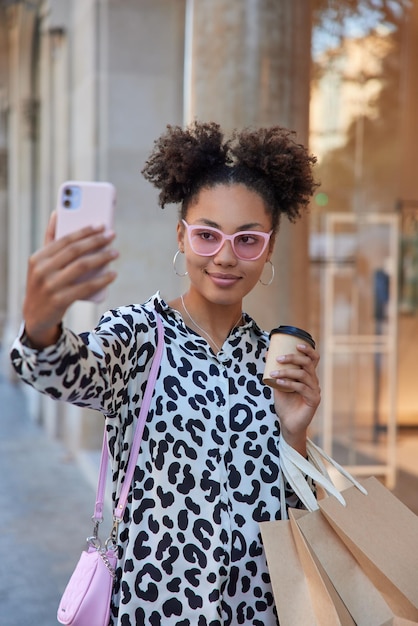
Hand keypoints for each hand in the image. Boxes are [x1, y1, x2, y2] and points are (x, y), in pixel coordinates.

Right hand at [23, 211, 117, 347]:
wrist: (35, 316)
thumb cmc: (44, 284)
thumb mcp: (41, 263)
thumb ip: (50, 239)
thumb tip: (57, 212)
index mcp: (38, 257)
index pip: (64, 239)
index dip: (84, 231)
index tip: (101, 224)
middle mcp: (42, 270)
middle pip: (74, 251)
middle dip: (96, 241)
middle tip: (112, 235)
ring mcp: (50, 286)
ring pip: (81, 267)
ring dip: (101, 258)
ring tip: (115, 253)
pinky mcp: (60, 300)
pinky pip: (86, 287)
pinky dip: (101, 280)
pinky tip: (112, 274)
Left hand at [269, 343, 320, 454]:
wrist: (288, 423)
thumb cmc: (284, 403)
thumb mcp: (278, 383)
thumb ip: (275, 370)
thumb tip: (267, 353)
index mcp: (308, 375)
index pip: (313, 358)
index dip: (308, 349)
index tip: (297, 344)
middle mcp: (314, 381)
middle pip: (308, 363)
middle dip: (293, 358)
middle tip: (279, 358)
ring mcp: (315, 390)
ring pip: (303, 374)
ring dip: (287, 371)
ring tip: (273, 372)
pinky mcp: (314, 400)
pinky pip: (301, 388)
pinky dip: (288, 383)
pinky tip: (278, 382)